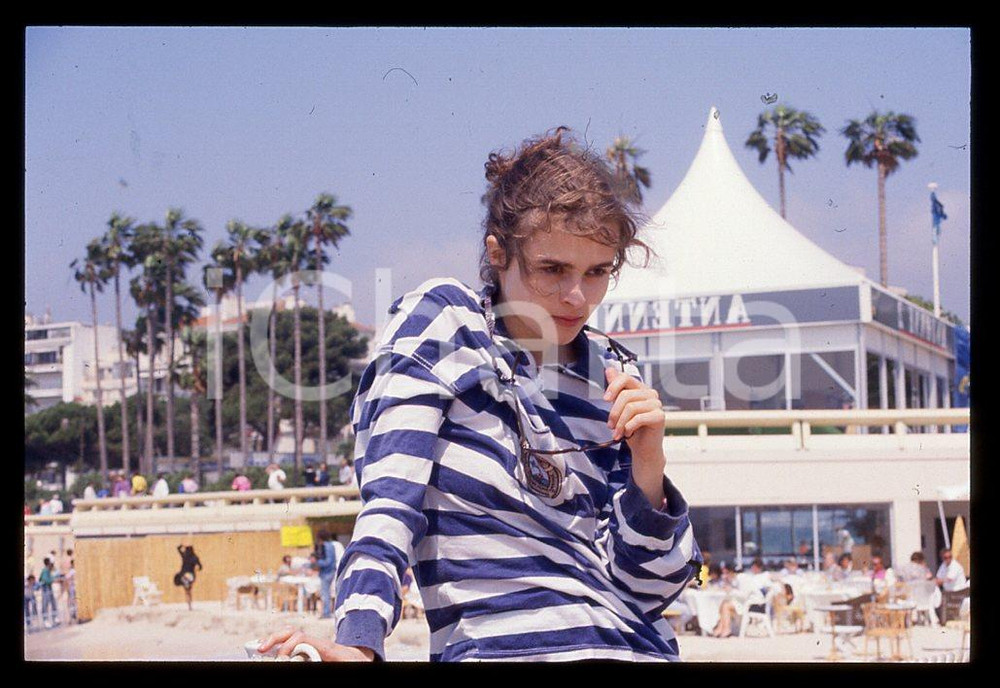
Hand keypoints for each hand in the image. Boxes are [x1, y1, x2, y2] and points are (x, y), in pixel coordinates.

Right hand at [257, 626, 374, 661]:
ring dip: (273, 639)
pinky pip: (289, 643)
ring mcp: (310, 645)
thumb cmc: (354, 662)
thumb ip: (340, 662)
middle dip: (275, 638)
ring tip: (258, 648)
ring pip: (288, 636)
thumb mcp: (350, 663)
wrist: (359, 657)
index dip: (289, 644)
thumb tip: (326, 660)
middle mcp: (314, 642)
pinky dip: (277, 645)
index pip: (301, 637)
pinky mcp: (307, 650)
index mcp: (324, 645)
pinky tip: (266, 651)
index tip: (282, 657)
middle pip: (291, 632)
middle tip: (262, 648)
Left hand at [604, 367, 666, 505]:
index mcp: (640, 388)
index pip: (625, 377)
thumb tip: (609, 369)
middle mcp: (650, 394)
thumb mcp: (619, 408)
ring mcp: (657, 405)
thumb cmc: (631, 428)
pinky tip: (627, 434)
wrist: (644, 449)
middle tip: (610, 426)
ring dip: (620, 423)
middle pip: (626, 396)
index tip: (605, 399)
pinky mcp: (660, 416)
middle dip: (614, 412)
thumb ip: (616, 389)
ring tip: (617, 433)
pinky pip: (639, 418)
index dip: (613, 386)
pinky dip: (629, 427)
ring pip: (631, 408)